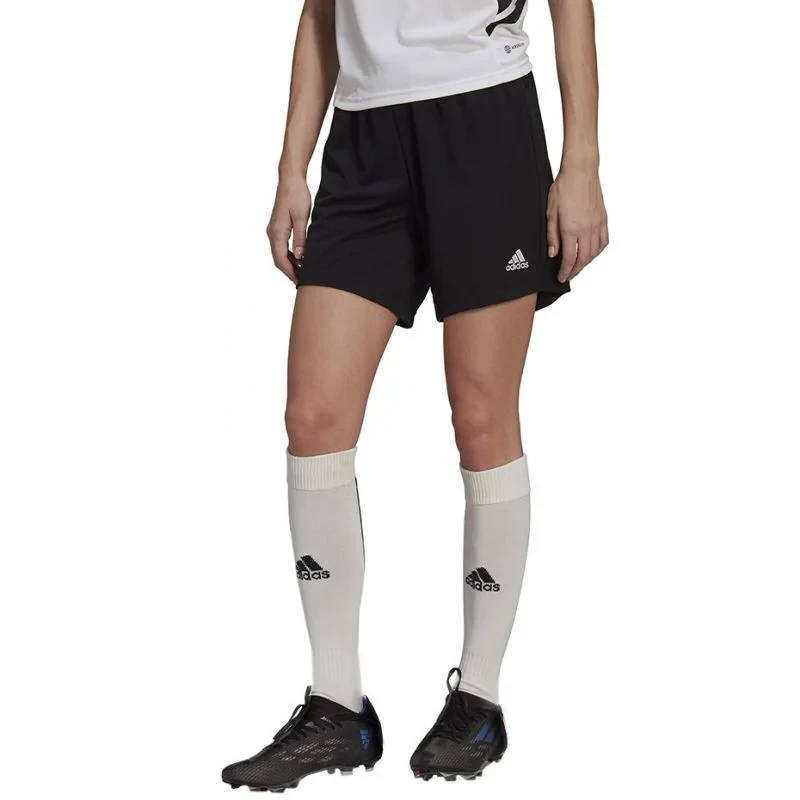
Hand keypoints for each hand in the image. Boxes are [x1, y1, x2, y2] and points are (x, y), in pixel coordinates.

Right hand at [266, 176, 311, 282]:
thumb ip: (301, 238)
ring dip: (290, 264)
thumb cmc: (297, 195)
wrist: (290, 179)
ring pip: (279, 253)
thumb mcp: (302, 217)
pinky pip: (281, 246)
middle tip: (302, 281)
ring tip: (303, 272)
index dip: (290, 272)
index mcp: (277, 232)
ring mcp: (273, 230)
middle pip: (278, 259)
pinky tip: (299, 259)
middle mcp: (272, 232)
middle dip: (290, 271)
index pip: (280, 259)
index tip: (299, 281)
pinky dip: (289, 255)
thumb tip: (300, 256)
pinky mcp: (278, 227)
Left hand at [547, 167, 608, 282]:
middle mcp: (586, 229)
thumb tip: (553, 254)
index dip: (565, 271)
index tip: (561, 277)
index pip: (569, 259)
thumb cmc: (564, 187)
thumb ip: (552, 235)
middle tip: (568, 275)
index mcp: (571, 229)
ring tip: (578, 267)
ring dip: (586, 263)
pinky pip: (604, 241)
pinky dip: (597, 252)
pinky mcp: (603, 219)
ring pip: (594, 253)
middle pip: (583, 259)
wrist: (581, 171)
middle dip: (575, 271)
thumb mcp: (550, 212)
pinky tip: (591, 253)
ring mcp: (597, 224)